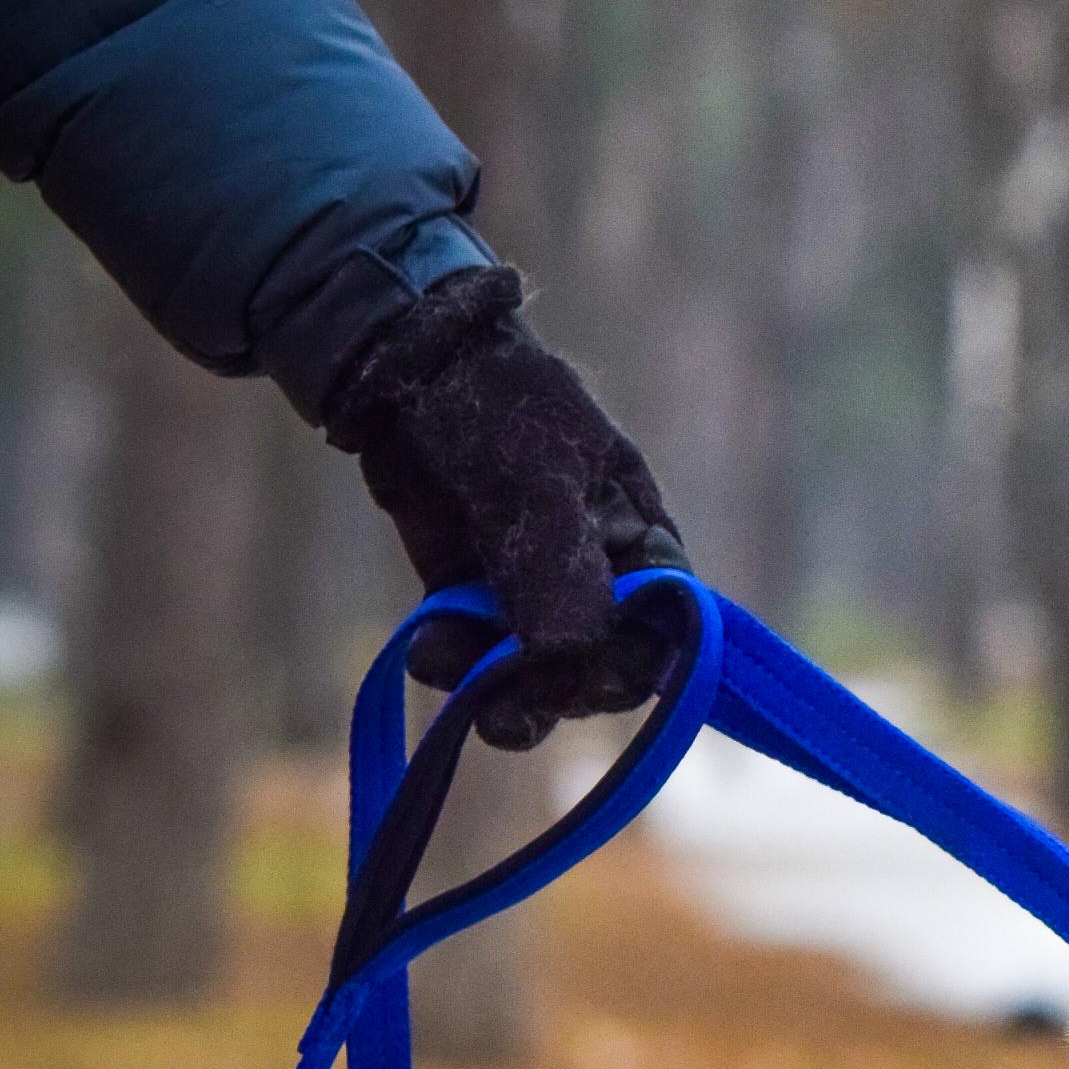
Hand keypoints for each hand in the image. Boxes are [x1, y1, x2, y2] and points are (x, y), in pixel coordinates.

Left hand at [325, 266, 687, 747]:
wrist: (407, 371)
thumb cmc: (499, 410)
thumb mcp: (539, 482)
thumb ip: (561, 571)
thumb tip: (573, 661)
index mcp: (642, 545)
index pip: (661, 635)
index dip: (627, 668)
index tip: (581, 678)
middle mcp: (599, 581)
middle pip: (600, 672)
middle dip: (559, 690)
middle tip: (517, 697)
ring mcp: (532, 596)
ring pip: (535, 678)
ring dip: (504, 697)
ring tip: (470, 697)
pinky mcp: (473, 602)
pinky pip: (474, 659)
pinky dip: (454, 667)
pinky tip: (428, 651)